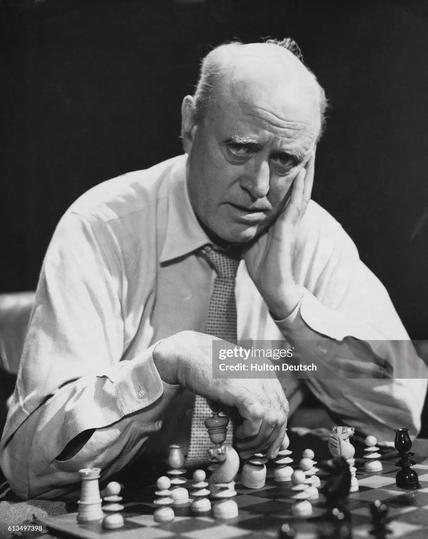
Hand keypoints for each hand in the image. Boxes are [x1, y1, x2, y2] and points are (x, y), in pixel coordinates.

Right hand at [153, 330, 288, 458]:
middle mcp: (265, 376)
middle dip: (269, 440)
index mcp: (266, 372)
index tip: (268, 446)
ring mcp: (255, 381)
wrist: (188, 353)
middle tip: (254, 452)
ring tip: (242, 446)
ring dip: (258, 440)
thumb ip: (247, 402)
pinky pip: (256, 417)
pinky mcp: (241, 388)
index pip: (282, 407)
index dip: (278, 430)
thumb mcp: (234, 384)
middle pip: (280, 416)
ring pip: (271, 420)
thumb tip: (260, 429)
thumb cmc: (206, 367)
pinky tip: (238, 434)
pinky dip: (250, 431)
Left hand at [244, 151, 315, 318]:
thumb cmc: (262, 263)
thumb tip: (236, 209)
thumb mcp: (251, 235)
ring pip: (302, 190)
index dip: (292, 170)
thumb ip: (249, 221)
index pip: (289, 188)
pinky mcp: (288, 228)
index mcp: (281, 216)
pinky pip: (295, 205)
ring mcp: (291, 221)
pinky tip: (300, 172)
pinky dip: (298, 188)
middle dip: (305, 164)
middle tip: (308, 141)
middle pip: (300, 185)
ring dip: (306, 170)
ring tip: (310, 149)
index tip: (291, 151)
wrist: (272, 284)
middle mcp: (289, 216)